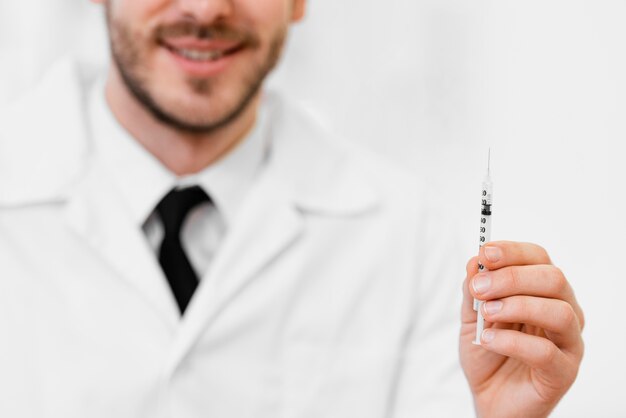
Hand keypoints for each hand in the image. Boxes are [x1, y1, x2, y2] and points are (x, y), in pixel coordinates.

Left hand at [460, 241, 584, 417]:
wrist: (489, 398)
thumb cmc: (488, 353)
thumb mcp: (472, 316)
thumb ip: (473, 290)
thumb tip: (475, 261)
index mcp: (542, 292)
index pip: (539, 258)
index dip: (513, 252)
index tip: (485, 253)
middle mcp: (563, 311)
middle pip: (553, 279)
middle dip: (512, 278)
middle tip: (480, 289)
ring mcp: (568, 342)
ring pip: (559, 312)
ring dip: (517, 306)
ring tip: (487, 315)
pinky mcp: (563, 372)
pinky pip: (546, 352)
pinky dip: (512, 342)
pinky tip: (489, 340)